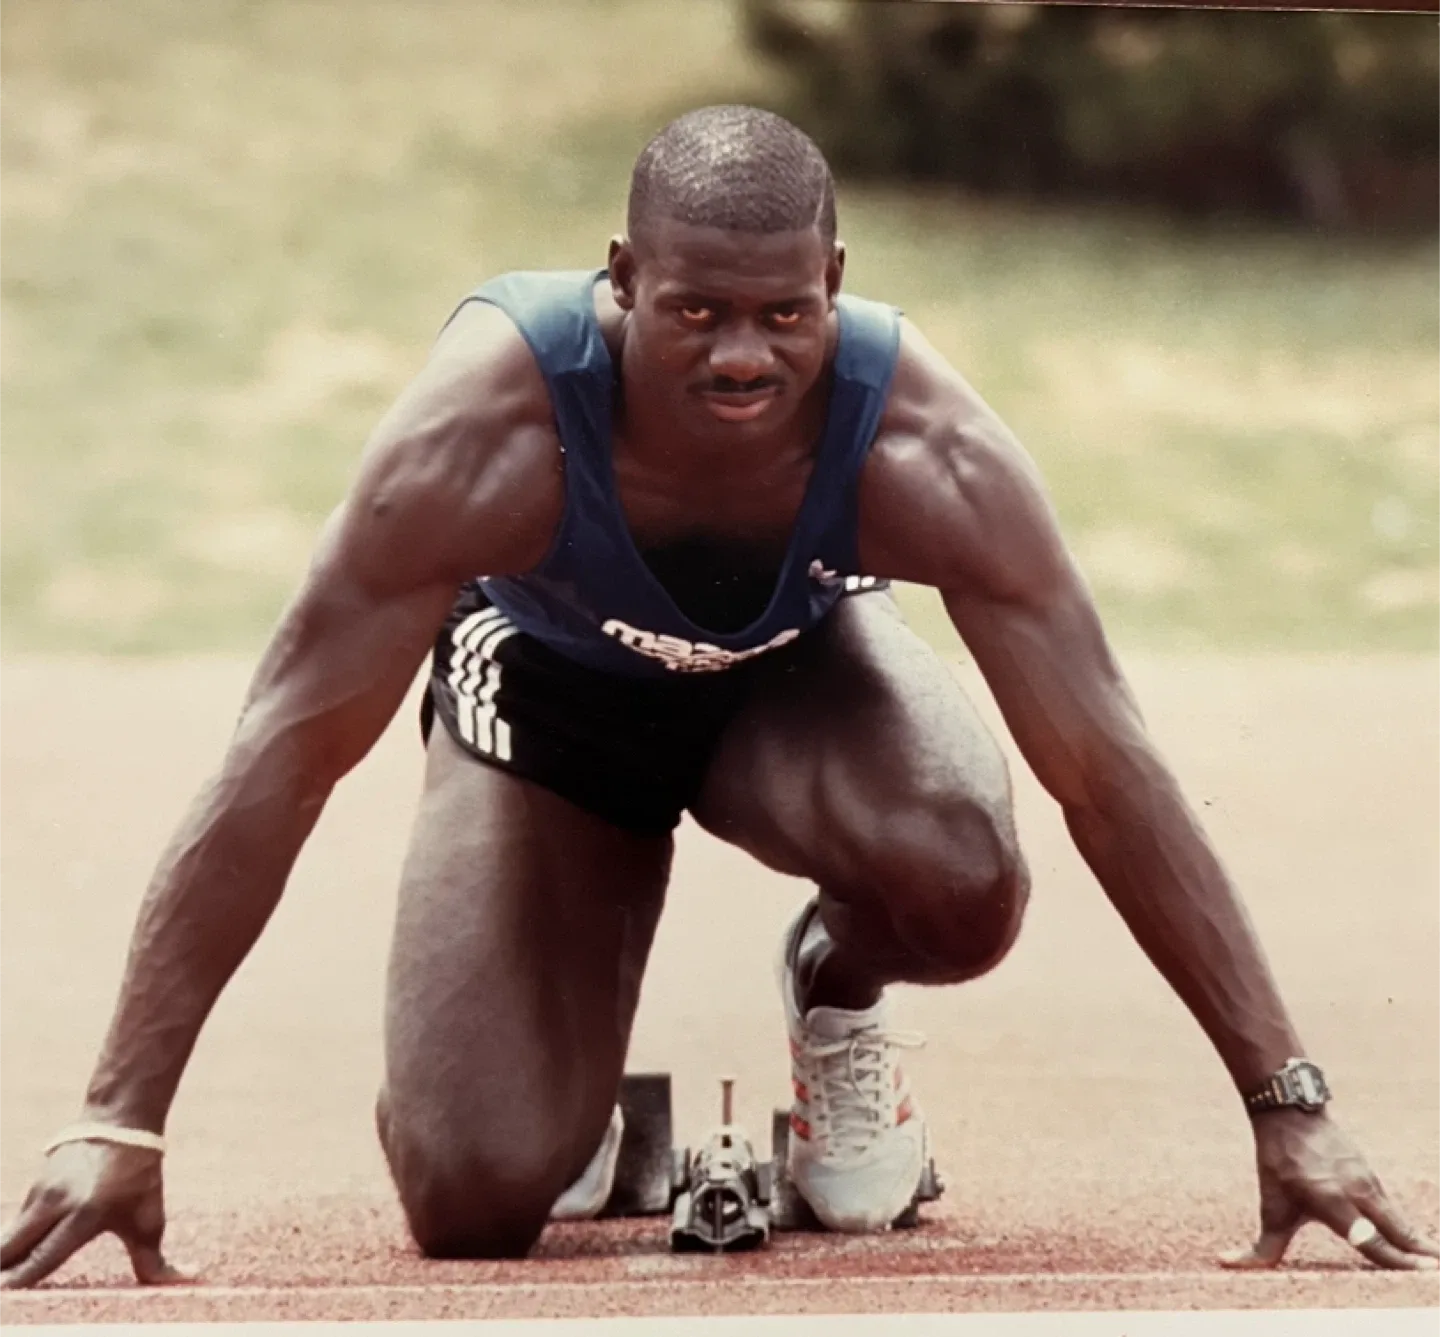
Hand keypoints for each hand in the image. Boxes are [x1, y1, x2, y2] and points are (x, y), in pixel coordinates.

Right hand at [0, 1141, 189, 1288]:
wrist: (120, 1120)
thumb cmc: (138, 1173)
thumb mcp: (148, 1217)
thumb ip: (151, 1258)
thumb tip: (175, 1281)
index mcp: (84, 1215)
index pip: (40, 1259)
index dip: (21, 1281)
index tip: (12, 1294)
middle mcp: (56, 1203)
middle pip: (8, 1248)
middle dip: (3, 1269)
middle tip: (8, 1284)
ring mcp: (41, 1190)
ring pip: (13, 1233)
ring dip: (12, 1251)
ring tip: (15, 1266)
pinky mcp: (35, 1183)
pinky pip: (21, 1218)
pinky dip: (21, 1234)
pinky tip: (27, 1244)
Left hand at [1220, 1109, 1439, 1271]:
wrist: (1290, 1113)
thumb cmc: (1278, 1164)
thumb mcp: (1271, 1206)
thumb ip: (1262, 1246)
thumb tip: (1224, 1262)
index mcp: (1331, 1201)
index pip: (1370, 1240)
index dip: (1395, 1259)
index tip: (1418, 1273)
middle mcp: (1356, 1192)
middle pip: (1397, 1231)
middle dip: (1419, 1255)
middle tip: (1434, 1274)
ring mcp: (1368, 1181)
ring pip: (1399, 1219)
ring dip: (1417, 1243)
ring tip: (1432, 1264)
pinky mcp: (1372, 1175)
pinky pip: (1393, 1208)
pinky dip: (1407, 1227)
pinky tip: (1419, 1245)